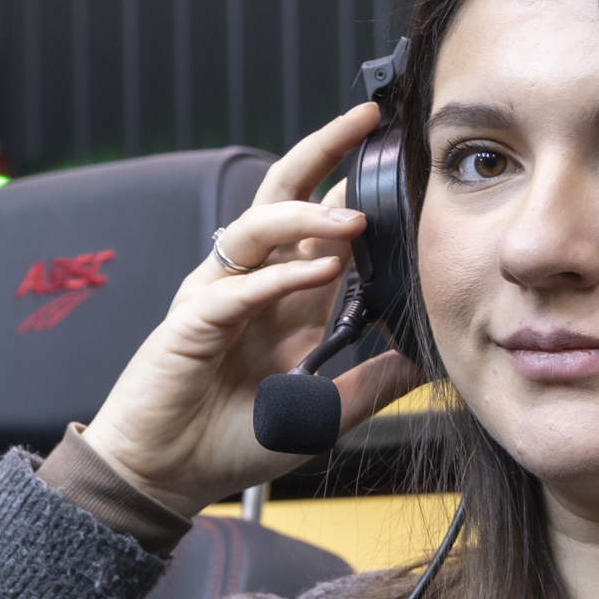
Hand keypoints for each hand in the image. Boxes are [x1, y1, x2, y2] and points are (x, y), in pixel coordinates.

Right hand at [81, 104, 429, 511]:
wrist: (167, 476)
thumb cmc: (230, 444)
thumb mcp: (326, 415)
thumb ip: (374, 383)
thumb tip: (431, 362)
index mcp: (287, 299)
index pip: (326, 228)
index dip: (359, 192)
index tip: (403, 164)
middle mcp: (253, 285)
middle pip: (286, 195)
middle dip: (323, 152)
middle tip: (367, 121)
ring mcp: (218, 296)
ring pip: (258, 228)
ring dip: (307, 217)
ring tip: (356, 219)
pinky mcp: (192, 322)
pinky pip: (238, 287)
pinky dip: (279, 276)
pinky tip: (319, 273)